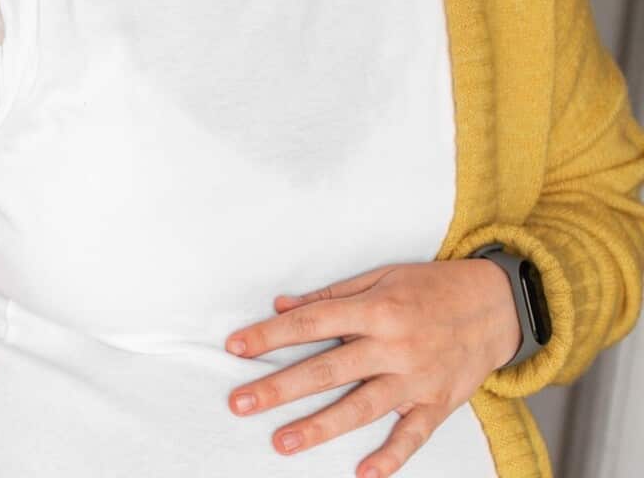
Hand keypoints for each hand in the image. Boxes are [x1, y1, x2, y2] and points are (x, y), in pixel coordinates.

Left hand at [224, 261, 520, 477]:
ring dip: (320, 426)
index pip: (313, 323)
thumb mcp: (381, 277)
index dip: (272, 335)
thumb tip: (282, 306)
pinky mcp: (438, 403)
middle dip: (281, 387)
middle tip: (241, 403)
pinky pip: (412, 435)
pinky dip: (391, 457)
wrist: (498, 305)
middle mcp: (394, 346)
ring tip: (282, 441)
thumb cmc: (431, 287)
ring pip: (362, 407)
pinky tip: (363, 473)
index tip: (236, 347)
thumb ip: (331, 296)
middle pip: (328, 370)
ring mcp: (416, 378)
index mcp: (377, 310)